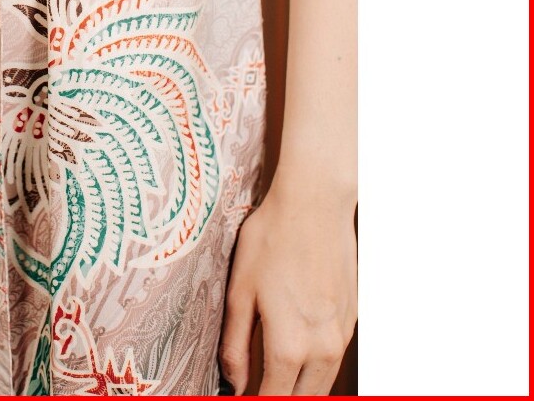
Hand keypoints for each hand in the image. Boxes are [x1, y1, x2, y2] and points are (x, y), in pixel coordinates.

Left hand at [218, 186, 357, 394]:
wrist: (314, 205)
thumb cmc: (271, 240)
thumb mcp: (240, 290)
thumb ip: (236, 343)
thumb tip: (235, 382)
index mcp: (289, 346)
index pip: (272, 399)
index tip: (239, 397)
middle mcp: (322, 349)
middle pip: (302, 400)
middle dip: (278, 399)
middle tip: (255, 388)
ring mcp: (342, 336)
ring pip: (322, 385)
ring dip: (299, 389)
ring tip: (273, 378)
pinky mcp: (352, 320)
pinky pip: (334, 360)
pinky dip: (316, 369)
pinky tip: (297, 356)